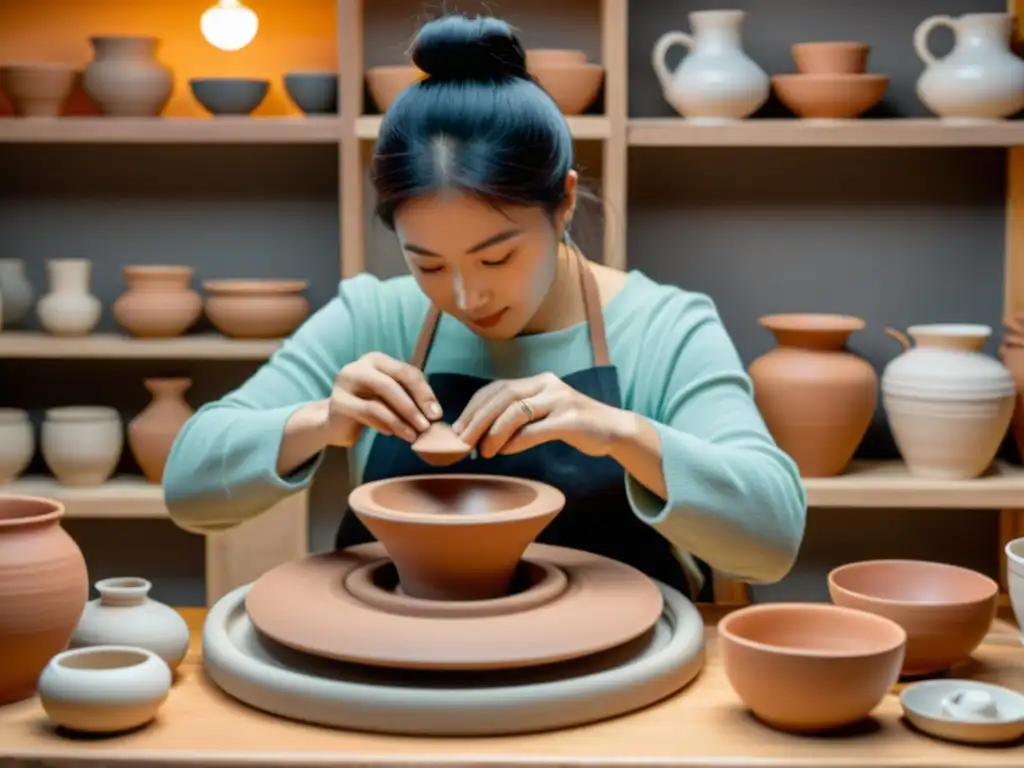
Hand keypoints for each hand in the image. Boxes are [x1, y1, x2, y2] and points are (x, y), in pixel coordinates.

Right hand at [326, 352, 441, 444]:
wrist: (336, 423)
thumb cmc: (370, 408)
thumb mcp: (391, 399)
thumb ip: (410, 398)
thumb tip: (434, 413)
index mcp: (377, 360)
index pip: (406, 371)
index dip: (424, 392)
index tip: (436, 414)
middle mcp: (360, 367)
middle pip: (393, 383)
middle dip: (413, 406)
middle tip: (426, 426)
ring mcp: (346, 383)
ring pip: (380, 400)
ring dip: (401, 421)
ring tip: (413, 436)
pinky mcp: (339, 403)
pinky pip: (368, 413)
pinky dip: (384, 425)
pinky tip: (391, 434)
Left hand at [453, 372, 628, 457]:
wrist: (613, 429)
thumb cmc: (572, 425)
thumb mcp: (543, 414)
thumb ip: (518, 417)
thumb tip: (480, 435)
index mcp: (538, 381)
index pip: (497, 388)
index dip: (474, 407)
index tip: (458, 428)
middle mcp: (547, 384)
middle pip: (503, 396)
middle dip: (478, 419)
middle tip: (463, 441)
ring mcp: (561, 400)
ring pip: (517, 411)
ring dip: (494, 432)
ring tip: (484, 451)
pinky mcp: (571, 419)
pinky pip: (536, 430)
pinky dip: (517, 442)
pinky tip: (506, 451)